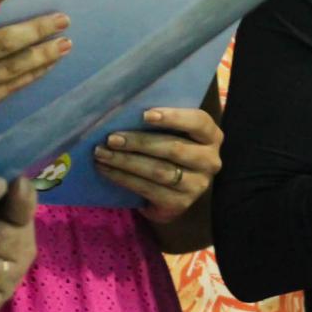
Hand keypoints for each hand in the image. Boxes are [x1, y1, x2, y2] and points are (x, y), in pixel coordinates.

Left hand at [95, 107, 221, 223]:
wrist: (171, 192)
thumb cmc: (167, 150)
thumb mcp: (172, 132)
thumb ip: (160, 121)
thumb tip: (126, 108)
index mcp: (210, 136)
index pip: (198, 122)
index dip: (173, 117)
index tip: (145, 115)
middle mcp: (209, 161)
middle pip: (173, 148)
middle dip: (138, 142)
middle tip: (111, 138)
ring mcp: (196, 185)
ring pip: (158, 171)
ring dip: (126, 161)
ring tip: (101, 153)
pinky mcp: (180, 204)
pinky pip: (148, 189)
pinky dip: (124, 178)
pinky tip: (106, 170)